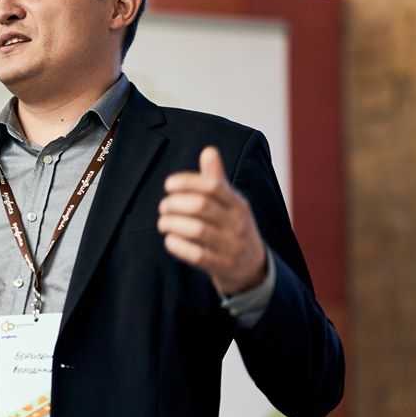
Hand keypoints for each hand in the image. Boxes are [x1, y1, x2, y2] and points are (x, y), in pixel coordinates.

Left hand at [159, 146, 266, 294]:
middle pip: (201, 207)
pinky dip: (178, 245)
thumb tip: (209, 150)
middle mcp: (237, 223)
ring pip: (197, 231)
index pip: (212, 186)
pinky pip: (196, 255)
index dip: (186, 183)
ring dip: (172, 224)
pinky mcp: (222, 266)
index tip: (168, 185)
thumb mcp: (231, 202)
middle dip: (175, 204)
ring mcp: (231, 246)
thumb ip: (216, 179)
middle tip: (163, 206)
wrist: (252, 266)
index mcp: (238, 203)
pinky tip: (170, 239)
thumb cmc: (233, 226)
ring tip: (163, 222)